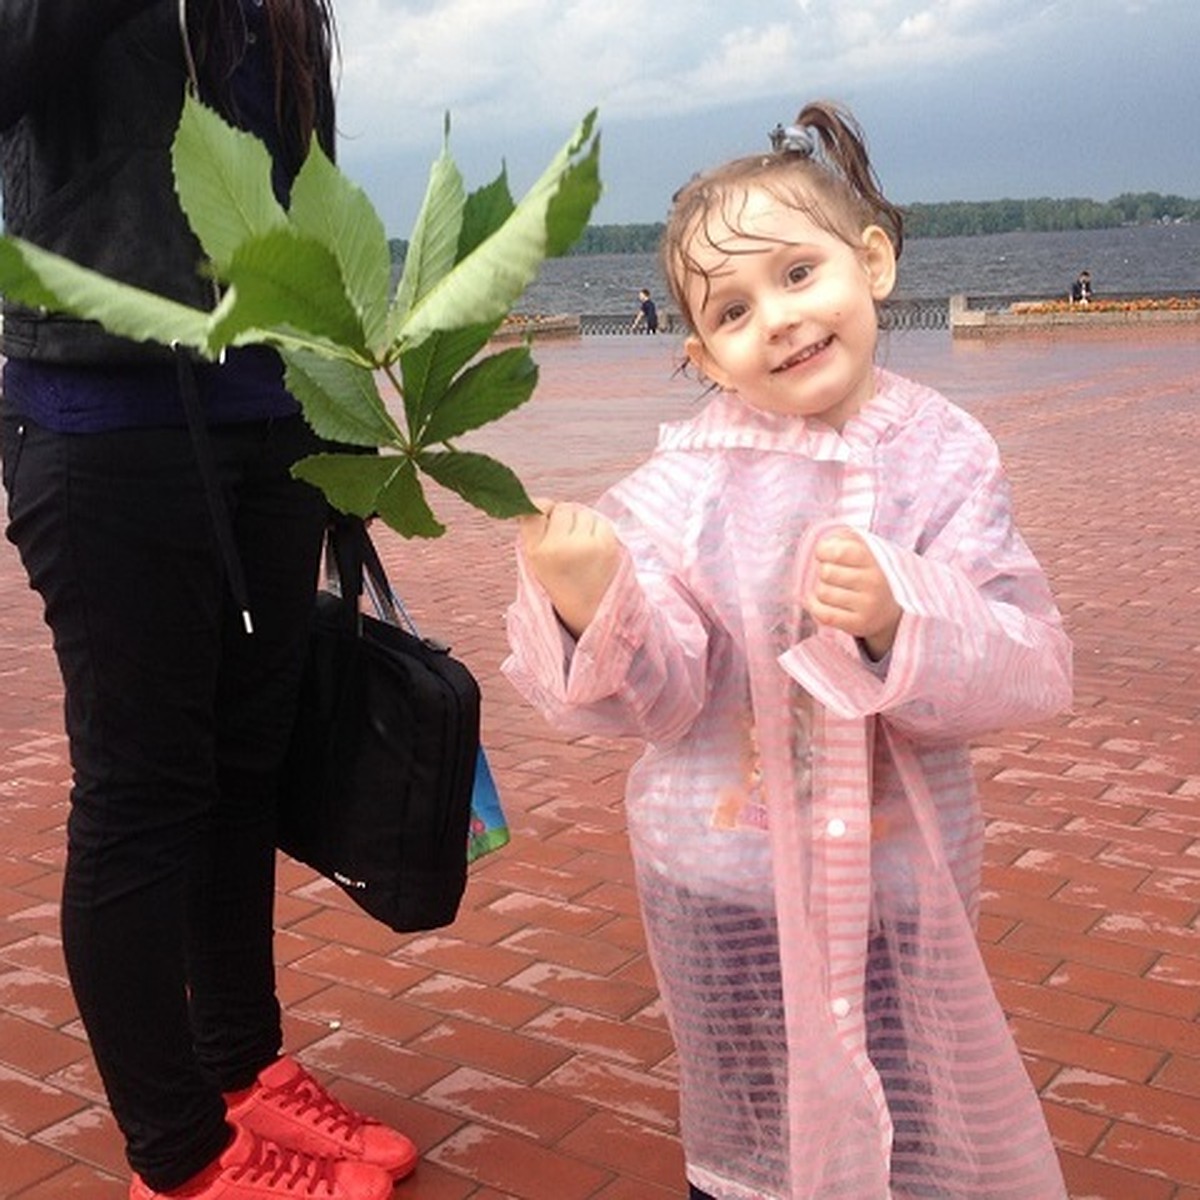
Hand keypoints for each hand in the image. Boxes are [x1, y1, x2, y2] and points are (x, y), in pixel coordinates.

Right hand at [518, 499, 622, 638]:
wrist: (588, 610)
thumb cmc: (559, 581)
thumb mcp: (534, 559)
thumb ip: (532, 528)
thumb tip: (538, 499)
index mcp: (538, 552)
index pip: (535, 509)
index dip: (541, 509)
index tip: (544, 520)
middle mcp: (561, 547)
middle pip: (562, 507)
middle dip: (564, 518)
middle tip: (565, 540)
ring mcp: (587, 545)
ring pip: (582, 511)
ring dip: (581, 522)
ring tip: (580, 545)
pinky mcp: (608, 544)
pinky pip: (599, 520)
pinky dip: (596, 528)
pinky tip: (593, 547)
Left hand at [805, 529, 900, 659]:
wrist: (891, 609)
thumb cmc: (870, 573)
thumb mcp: (866, 549)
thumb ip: (845, 539)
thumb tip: (824, 543)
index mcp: (875, 560)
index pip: (839, 551)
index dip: (824, 551)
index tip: (824, 553)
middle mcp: (873, 583)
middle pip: (826, 572)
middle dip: (825, 571)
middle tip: (834, 574)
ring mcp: (867, 605)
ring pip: (823, 593)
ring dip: (822, 589)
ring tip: (834, 589)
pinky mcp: (858, 624)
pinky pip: (823, 614)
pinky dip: (815, 607)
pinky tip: (823, 602)